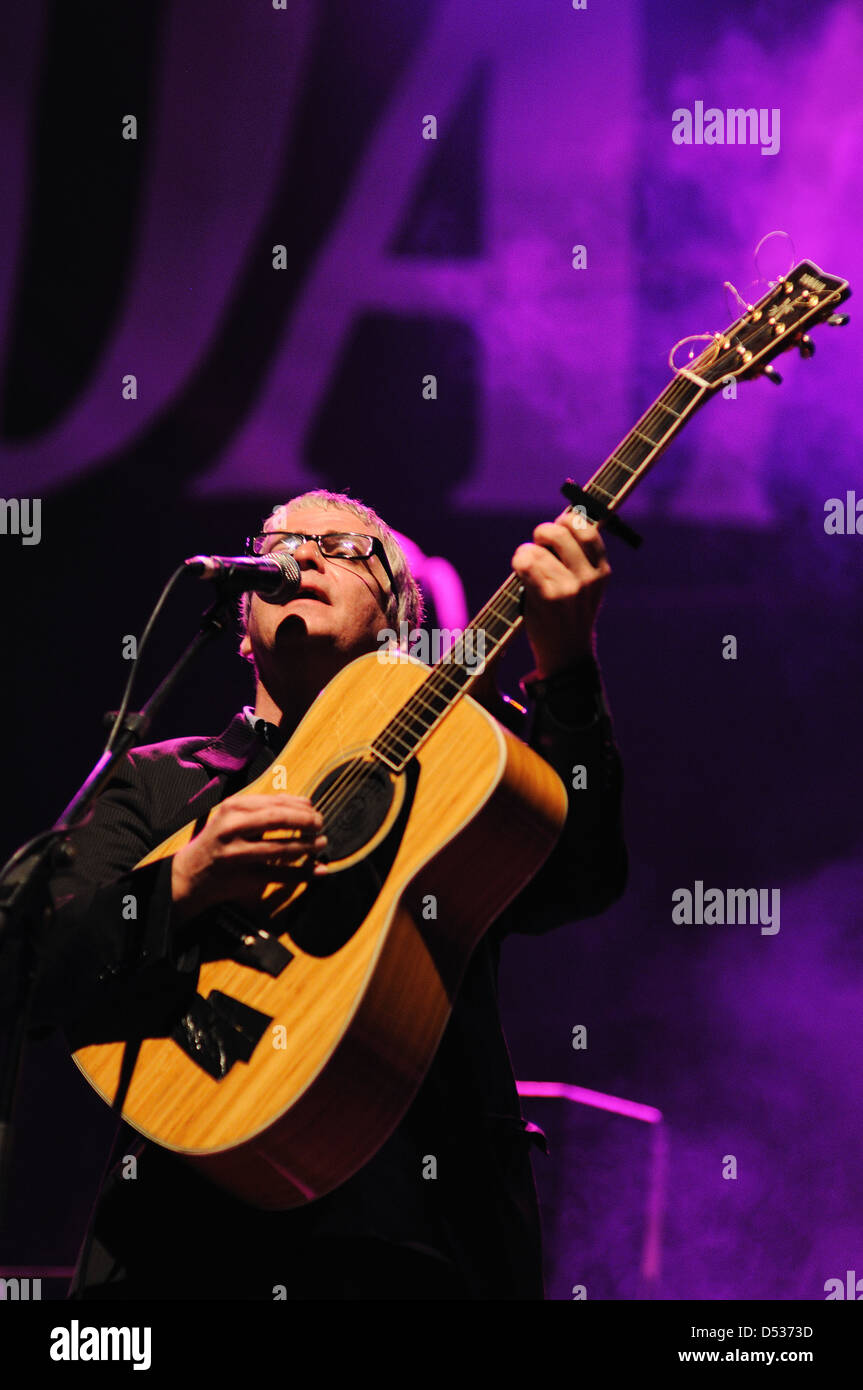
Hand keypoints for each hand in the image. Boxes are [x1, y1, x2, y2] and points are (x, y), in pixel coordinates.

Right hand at [170, 793, 326, 922]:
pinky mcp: (244, 877)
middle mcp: (233, 828)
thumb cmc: (217, 842)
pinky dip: (303, 873)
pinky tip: (318, 869)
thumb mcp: (232, 817)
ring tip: (321, 843)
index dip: (300, 806)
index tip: (314, 810)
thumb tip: (304, 803)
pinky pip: (280, 874)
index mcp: (233, 808)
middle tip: (321, 825)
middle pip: (279, 820)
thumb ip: (263, 809)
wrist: (189, 875)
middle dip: (306, 822)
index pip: (275, 802)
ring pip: (282, 848)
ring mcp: (238, 854)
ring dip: (308, 846)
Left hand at [512, 510, 610, 677]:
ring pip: (536, 548)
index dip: (566, 522)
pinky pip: (525, 563)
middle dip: (541, 533)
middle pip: (559, 530)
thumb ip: (577, 555)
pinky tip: (520, 574)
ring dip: (524, 553)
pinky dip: (518, 563)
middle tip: (537, 546)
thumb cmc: (569, 614)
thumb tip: (562, 517)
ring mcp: (570, 588)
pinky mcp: (548, 598)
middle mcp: (589, 578)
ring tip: (527, 568)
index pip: (585, 528)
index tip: (557, 528)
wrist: (566, 655)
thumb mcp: (586, 585)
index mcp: (601, 570)